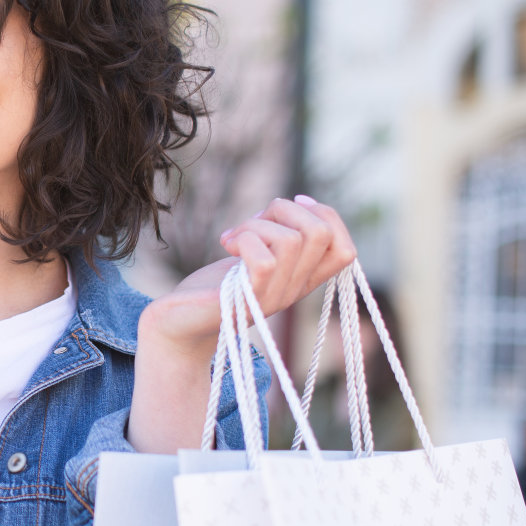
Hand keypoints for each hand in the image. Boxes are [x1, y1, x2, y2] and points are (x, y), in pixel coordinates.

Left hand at [141, 195, 356, 356]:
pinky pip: (264, 260)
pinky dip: (244, 240)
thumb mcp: (258, 256)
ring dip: (257, 225)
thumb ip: (281, 237)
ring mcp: (272, 297)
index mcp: (301, 280)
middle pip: (321, 233)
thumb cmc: (217, 285)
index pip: (346, 250)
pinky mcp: (245, 299)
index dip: (326, 216)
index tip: (293, 205)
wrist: (178, 324)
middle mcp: (293, 291)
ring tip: (234, 237)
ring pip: (291, 240)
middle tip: (254, 222)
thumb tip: (301, 202)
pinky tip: (227, 244)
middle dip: (286, 210)